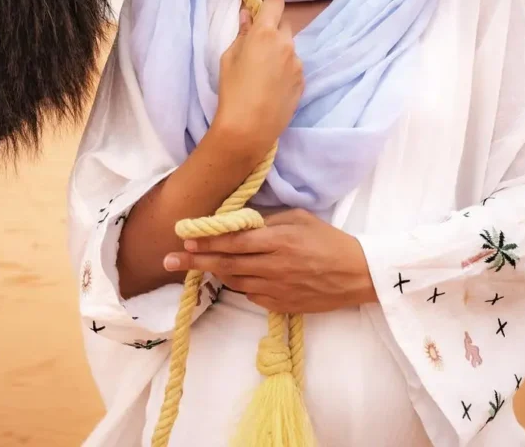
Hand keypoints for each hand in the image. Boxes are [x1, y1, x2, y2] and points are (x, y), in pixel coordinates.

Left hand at [163, 209, 376, 313]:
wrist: (356, 275)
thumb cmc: (328, 240)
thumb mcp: (299, 218)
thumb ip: (268, 220)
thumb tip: (238, 221)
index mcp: (278, 241)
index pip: (233, 241)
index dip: (207, 241)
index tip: (184, 239)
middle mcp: (273, 266)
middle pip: (226, 265)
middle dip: (195, 262)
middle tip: (168, 260)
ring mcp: (276, 289)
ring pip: (234, 282)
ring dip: (213, 274)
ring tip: (192, 268)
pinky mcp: (280, 305)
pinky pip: (250, 295)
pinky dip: (238, 285)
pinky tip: (231, 277)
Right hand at [214, 0, 303, 157]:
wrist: (250, 127)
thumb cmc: (232, 90)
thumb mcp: (229, 58)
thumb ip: (242, 33)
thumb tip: (248, 16)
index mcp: (265, 33)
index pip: (276, 3)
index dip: (268, 7)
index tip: (260, 17)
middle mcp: (286, 44)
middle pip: (285, 25)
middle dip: (273, 31)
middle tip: (258, 48)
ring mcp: (298, 63)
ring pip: (290, 48)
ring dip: (280, 52)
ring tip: (264, 74)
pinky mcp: (303, 81)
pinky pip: (294, 66)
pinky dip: (285, 70)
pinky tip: (273, 87)